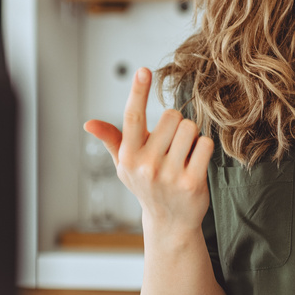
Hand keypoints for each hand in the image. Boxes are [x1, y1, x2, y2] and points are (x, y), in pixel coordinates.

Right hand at [83, 67, 213, 236]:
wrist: (170, 223)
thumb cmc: (147, 186)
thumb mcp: (124, 164)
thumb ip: (111, 139)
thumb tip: (89, 123)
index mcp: (128, 156)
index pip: (132, 117)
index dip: (138, 91)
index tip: (143, 71)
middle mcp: (146, 165)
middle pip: (172, 116)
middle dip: (176, 124)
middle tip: (172, 144)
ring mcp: (169, 175)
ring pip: (190, 128)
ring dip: (191, 135)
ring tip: (184, 153)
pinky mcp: (192, 183)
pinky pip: (205, 144)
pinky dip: (204, 148)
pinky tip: (196, 162)